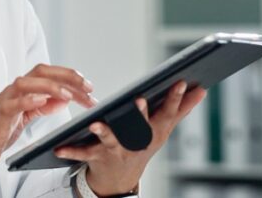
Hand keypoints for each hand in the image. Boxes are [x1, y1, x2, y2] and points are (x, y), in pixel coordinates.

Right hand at [0, 64, 97, 194]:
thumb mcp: (24, 118)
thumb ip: (41, 107)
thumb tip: (63, 99)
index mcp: (21, 91)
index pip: (48, 75)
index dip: (70, 77)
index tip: (89, 87)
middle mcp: (13, 92)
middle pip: (40, 72)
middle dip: (67, 76)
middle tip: (88, 87)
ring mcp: (4, 102)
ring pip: (26, 83)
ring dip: (50, 86)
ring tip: (69, 95)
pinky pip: (12, 104)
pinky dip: (27, 100)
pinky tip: (41, 101)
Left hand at [54, 81, 206, 195]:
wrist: (119, 180)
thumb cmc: (142, 146)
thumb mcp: (163, 129)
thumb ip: (182, 108)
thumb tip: (202, 89)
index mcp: (154, 132)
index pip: (167, 112)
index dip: (175, 98)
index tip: (181, 81)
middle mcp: (138, 142)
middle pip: (140, 126)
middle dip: (140, 113)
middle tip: (139, 99)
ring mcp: (118, 151)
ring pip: (111, 140)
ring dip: (104, 132)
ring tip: (96, 124)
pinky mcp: (98, 158)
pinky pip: (83, 154)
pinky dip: (71, 151)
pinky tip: (59, 147)